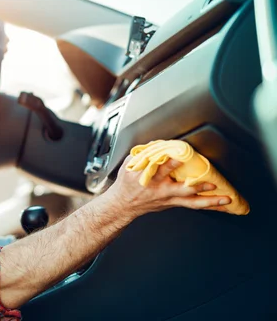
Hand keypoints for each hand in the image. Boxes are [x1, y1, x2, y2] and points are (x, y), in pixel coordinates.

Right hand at [104, 156, 231, 217]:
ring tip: (225, 198)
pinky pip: (193, 205)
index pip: (162, 169)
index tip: (182, 156)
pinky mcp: (173, 203)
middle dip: (197, 186)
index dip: (172, 163)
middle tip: (210, 183)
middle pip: (182, 190)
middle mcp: (161, 190)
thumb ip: (143, 153)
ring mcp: (169, 198)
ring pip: (192, 202)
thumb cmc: (127, 183)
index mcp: (150, 178)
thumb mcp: (130, 164)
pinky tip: (221, 206)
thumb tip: (157, 143)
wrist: (123, 204)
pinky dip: (208, 205)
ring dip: (210, 200)